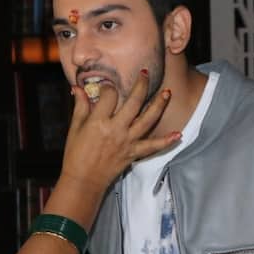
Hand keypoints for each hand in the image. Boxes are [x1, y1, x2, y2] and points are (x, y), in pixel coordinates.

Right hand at [59, 70, 177, 191]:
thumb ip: (80, 106)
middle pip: (133, 102)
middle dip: (141, 85)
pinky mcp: (133, 153)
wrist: (83, 180)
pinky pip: (153, 147)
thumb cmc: (75, 154)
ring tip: (167, 92)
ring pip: (148, 120)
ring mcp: (127, 141)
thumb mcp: (75, 128)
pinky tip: (178, 135)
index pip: (109, 96)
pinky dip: (166, 141)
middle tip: (145, 73)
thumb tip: (78, 88)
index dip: (108, 87)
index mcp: (98, 122)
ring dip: (159, 105)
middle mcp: (116, 129)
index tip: (106, 87)